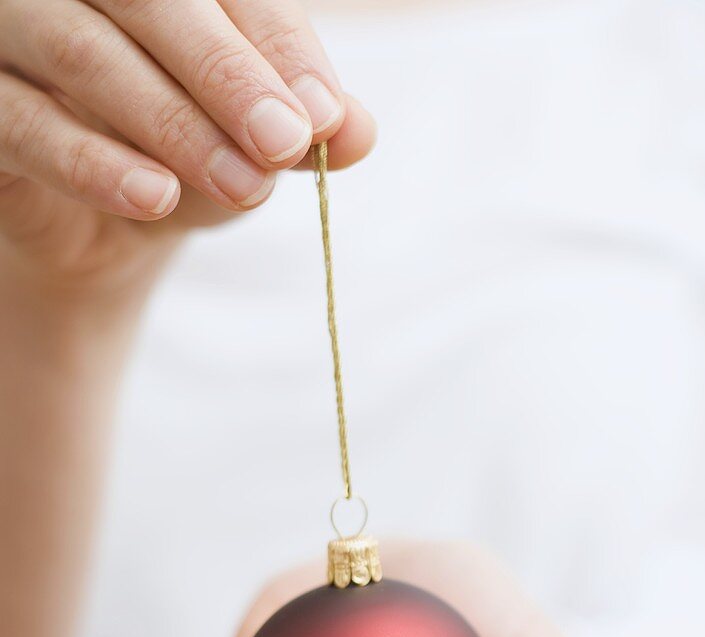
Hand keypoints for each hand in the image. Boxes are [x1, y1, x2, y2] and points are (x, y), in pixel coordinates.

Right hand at [0, 0, 374, 289]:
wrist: (99, 225)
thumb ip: (299, 127)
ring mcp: (14, 31)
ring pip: (81, 51)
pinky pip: (22, 123)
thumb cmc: (180, 156)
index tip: (325, 116)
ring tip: (241, 186)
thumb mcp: (249, 144)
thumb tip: (358, 131)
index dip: (277, 45)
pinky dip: (91, 163)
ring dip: (170, 122)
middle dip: (226, 75)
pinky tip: (155, 197)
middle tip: (284, 143)